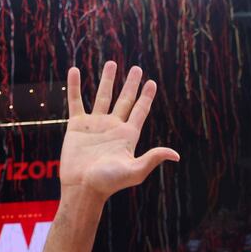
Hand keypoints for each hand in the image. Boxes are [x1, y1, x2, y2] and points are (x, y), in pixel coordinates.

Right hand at [60, 62, 179, 200]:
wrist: (82, 188)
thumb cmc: (109, 183)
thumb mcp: (134, 171)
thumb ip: (152, 158)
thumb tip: (175, 155)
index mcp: (128, 135)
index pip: (140, 111)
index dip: (146, 97)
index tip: (152, 83)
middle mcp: (113, 127)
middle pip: (125, 100)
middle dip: (131, 84)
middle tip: (137, 68)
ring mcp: (95, 125)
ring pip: (102, 96)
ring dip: (107, 80)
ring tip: (112, 63)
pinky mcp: (77, 126)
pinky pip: (76, 101)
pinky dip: (75, 86)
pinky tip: (75, 71)